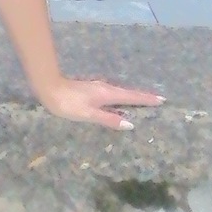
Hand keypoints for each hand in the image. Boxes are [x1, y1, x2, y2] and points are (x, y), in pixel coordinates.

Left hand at [39, 76, 163, 130]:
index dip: (146, 99)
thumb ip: (108, 119)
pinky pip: (113, 94)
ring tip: (143, 102)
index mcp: (108, 94)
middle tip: (157, 100)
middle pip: (129, 93)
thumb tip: (130, 124)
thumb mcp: (89, 114)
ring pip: (121, 92)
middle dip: (143, 97)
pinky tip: (120, 102)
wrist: (50, 89)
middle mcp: (106, 88)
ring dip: (133, 96)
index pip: (132, 97)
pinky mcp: (92, 89)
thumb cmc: (69, 104)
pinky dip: (122, 97)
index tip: (161, 100)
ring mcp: (99, 87)